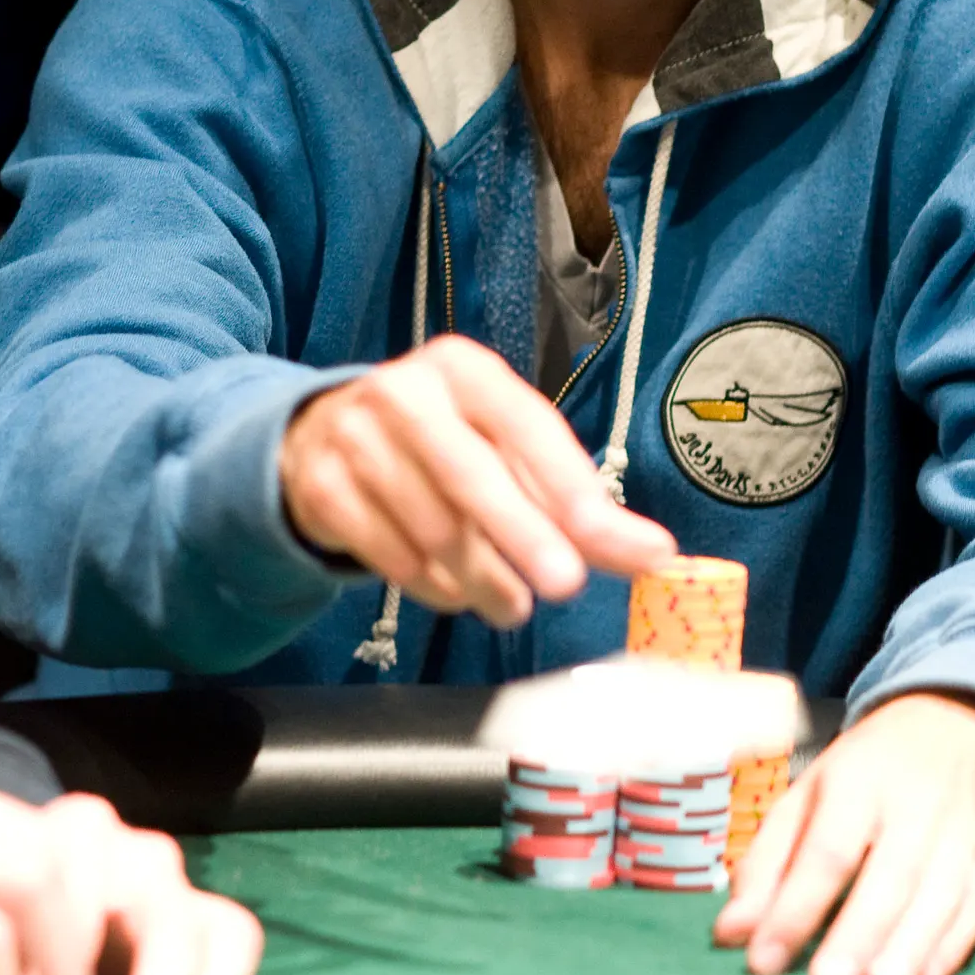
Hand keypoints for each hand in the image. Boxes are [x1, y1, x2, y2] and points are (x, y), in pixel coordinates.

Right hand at [281, 334, 675, 625]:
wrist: (319, 439)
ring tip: (513, 605)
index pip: (526, 426)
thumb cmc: (443, 446)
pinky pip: (389, 555)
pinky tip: (456, 592)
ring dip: (483, 579)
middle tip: (566, 585)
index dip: (568, 485)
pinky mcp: (321, 489)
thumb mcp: (507, 455)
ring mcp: (354, 438)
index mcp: (464, 369)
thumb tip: (654, 554)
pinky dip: (433, 586)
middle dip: (524, 535)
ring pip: (432, 527)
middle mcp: (405, 392)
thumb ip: (579, 506)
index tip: (605, 538)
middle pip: (472, 474)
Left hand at [713, 692, 974, 974]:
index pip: (827, 850)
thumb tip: (732, 935)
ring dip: (910, 947)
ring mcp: (967, 833)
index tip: (763, 961)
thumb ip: (768, 864)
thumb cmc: (868, 775)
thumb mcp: (809, 796)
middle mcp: (918, 805)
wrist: (961, 728)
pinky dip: (953, 947)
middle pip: (890, 876)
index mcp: (859, 782)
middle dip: (858, 934)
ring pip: (941, 896)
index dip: (796, 907)